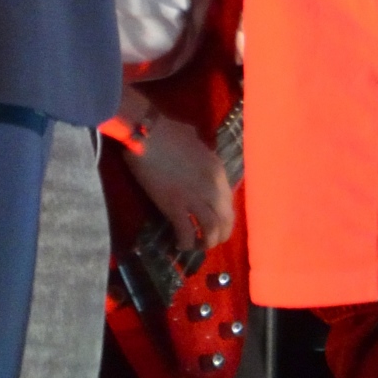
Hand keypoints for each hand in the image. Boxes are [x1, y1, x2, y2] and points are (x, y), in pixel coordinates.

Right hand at [109, 99, 236, 249]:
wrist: (148, 133)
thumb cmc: (168, 131)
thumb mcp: (194, 141)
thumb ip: (200, 150)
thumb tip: (195, 150)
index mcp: (217, 169)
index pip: (229, 201)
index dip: (224, 216)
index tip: (215, 222)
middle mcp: (212, 186)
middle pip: (226, 218)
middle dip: (220, 234)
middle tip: (209, 241)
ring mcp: (194, 197)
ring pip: (212, 229)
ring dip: (207, 242)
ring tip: (198, 247)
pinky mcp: (174, 205)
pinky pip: (186, 232)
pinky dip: (186, 242)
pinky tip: (180, 245)